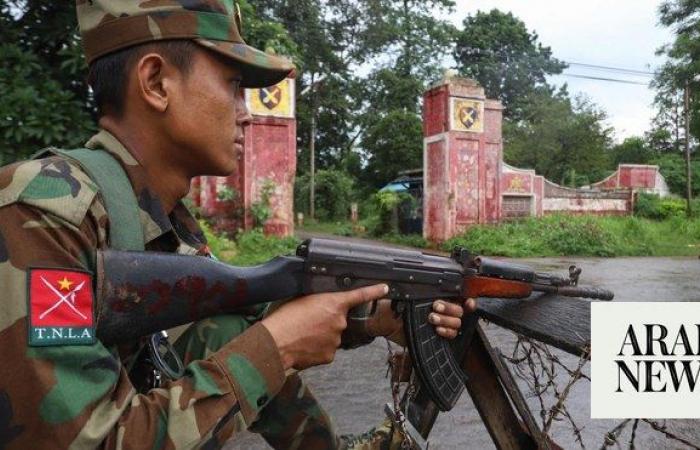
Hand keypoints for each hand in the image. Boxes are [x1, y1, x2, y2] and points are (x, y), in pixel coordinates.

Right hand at [261, 284, 388, 370]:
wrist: (275, 344)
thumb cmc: (283, 318)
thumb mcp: (299, 298)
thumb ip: (315, 299)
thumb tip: (317, 303)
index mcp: (333, 303)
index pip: (359, 295)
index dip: (374, 291)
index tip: (385, 288)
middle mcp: (339, 322)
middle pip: (338, 319)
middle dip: (326, 320)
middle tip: (307, 321)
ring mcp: (336, 340)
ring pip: (331, 335)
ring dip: (320, 335)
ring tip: (301, 334)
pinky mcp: (329, 356)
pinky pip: (326, 350)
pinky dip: (317, 348)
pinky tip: (304, 346)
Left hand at [360, 298, 476, 345]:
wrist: (383, 321)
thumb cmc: (392, 303)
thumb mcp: (405, 293)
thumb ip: (416, 289)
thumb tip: (427, 281)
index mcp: (438, 296)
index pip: (460, 296)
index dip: (467, 299)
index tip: (467, 300)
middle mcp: (442, 309)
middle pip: (460, 310)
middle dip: (449, 308)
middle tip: (435, 306)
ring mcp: (441, 323)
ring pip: (456, 323)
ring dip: (446, 320)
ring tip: (431, 318)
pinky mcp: (437, 336)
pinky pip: (451, 335)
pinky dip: (446, 332)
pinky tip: (437, 329)